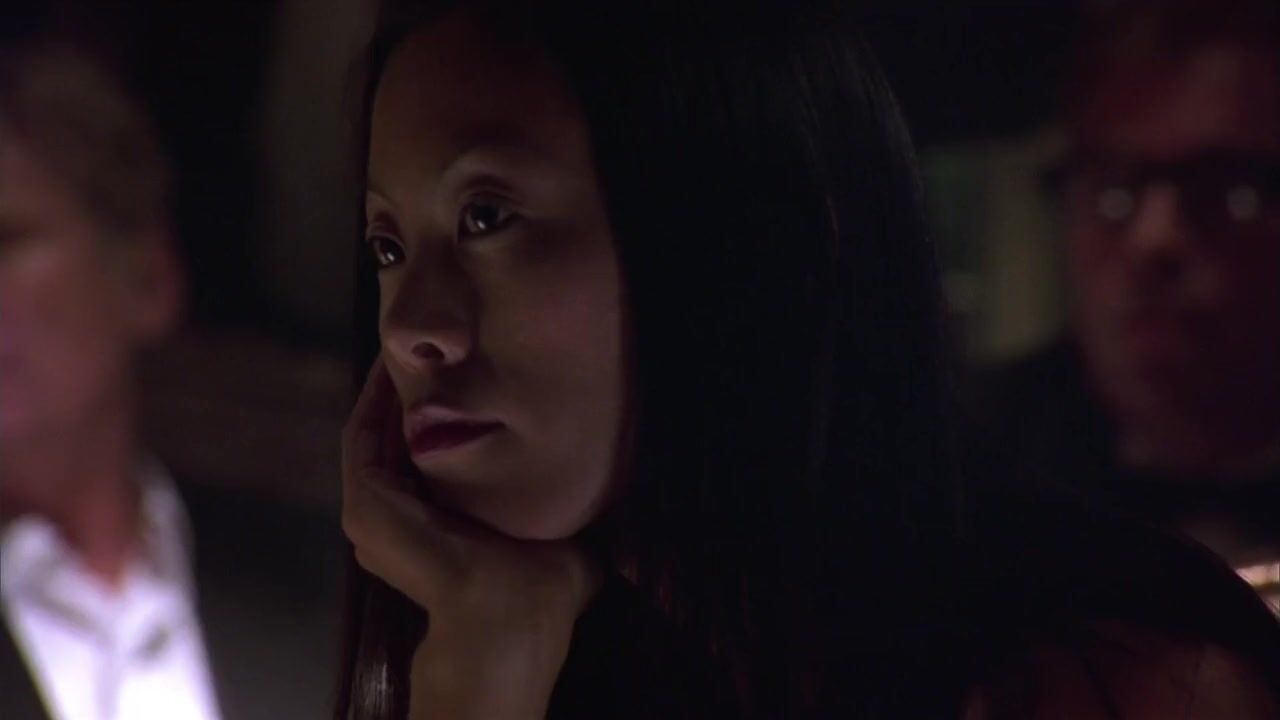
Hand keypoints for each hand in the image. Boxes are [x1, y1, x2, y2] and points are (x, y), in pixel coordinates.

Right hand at [341, 356, 601, 718]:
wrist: (512, 616)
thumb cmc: (540, 587)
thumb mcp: (552, 530)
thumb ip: (560, 506)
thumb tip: (604, 480)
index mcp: (430, 528)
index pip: (424, 456)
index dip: (435, 411)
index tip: (457, 366)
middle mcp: (393, 522)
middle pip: (392, 439)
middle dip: (405, 391)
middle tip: (423, 343)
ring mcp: (373, 515)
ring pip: (372, 432)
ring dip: (384, 388)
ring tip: (404, 343)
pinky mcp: (365, 503)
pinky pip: (361, 436)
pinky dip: (373, 399)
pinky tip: (392, 364)